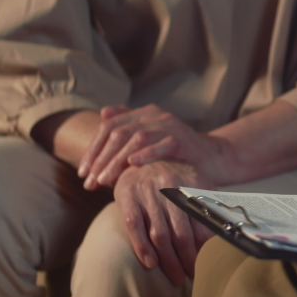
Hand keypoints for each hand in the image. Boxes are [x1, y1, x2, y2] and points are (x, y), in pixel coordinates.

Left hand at [78, 104, 231, 189]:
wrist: (214, 159)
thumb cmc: (177, 154)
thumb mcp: (150, 141)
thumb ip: (128, 128)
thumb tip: (103, 114)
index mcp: (144, 114)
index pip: (108, 127)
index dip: (93, 150)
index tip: (83, 173)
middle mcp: (155, 115)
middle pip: (118, 133)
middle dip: (100, 159)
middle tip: (90, 182)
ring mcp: (170, 125)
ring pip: (135, 138)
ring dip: (116, 160)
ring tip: (105, 180)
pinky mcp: (184, 139)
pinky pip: (162, 144)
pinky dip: (146, 153)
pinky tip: (133, 165)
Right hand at [114, 160, 216, 285]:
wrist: (142, 150)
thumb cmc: (175, 173)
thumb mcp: (197, 179)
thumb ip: (210, 201)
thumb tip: (227, 227)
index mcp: (190, 185)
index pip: (201, 221)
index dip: (205, 245)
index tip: (209, 262)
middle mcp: (169, 188)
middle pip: (181, 232)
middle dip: (188, 258)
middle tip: (193, 276)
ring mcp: (146, 192)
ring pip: (159, 233)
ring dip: (168, 260)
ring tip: (176, 278)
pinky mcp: (126, 196)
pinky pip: (134, 226)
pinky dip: (142, 247)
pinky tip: (150, 264)